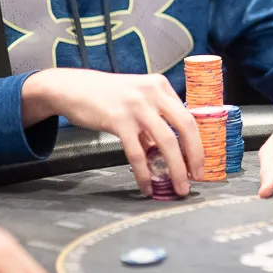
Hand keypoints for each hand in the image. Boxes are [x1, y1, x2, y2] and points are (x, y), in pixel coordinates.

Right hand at [21, 70, 202, 196]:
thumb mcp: (138, 98)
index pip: (189, 116)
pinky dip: (144, 173)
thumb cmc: (107, 96)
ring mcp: (137, 105)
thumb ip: (155, 119)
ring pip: (166, 142)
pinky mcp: (118, 120)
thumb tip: (172, 149)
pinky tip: (147, 186)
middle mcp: (153, 92)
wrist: (72, 88)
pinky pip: (137, 152)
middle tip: (198, 177)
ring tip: (180, 186)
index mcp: (161, 86)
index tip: (201, 162)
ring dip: (176, 169)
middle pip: (186, 127)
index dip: (198, 142)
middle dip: (195, 156)